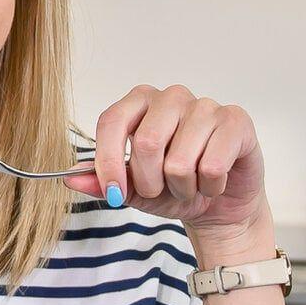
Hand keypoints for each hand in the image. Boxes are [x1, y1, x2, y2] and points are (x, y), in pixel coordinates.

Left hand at [65, 84, 271, 250]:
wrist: (218, 206)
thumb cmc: (174, 189)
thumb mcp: (132, 191)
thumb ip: (102, 182)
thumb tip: (70, 177)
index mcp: (140, 104)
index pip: (112, 121)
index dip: (109, 162)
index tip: (113, 194)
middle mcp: (172, 97)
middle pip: (146, 143)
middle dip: (150, 182)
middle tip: (162, 190)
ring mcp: (206, 106)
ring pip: (179, 161)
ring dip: (182, 188)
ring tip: (190, 185)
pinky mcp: (235, 121)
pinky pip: (212, 165)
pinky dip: (209, 186)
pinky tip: (213, 181)